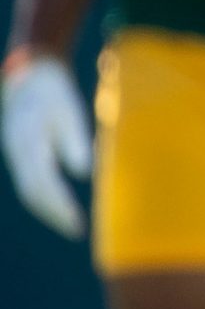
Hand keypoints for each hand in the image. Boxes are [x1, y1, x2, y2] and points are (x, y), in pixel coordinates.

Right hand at [2, 53, 91, 238]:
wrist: (30, 77)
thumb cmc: (56, 94)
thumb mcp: (69, 112)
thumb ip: (74, 140)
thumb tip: (83, 172)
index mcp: (29, 142)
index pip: (42, 184)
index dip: (59, 206)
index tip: (77, 223)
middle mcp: (18, 152)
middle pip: (33, 193)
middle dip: (54, 214)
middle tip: (76, 231)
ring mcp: (16, 154)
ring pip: (28, 190)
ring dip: (48, 210)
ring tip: (71, 225)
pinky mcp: (21, 154)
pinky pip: (29, 182)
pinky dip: (43, 198)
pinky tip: (60, 207)